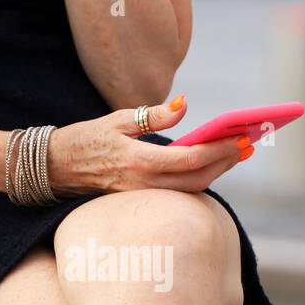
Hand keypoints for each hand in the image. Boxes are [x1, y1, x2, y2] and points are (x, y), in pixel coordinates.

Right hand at [48, 97, 251, 195]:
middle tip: (247, 145)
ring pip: (190, 189)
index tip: (239, 137)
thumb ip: (155, 115)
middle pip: (197, 179)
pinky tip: (211, 166)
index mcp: (138, 160)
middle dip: (225, 162)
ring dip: (216, 172)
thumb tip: (186, 104)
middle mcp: (143, 183)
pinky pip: (178, 193)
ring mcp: (142, 196)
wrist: (57, 168)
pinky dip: (199, 179)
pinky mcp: (141, 200)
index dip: (219, 150)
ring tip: (235, 154)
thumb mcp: (119, 118)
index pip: (190, 158)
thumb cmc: (88, 138)